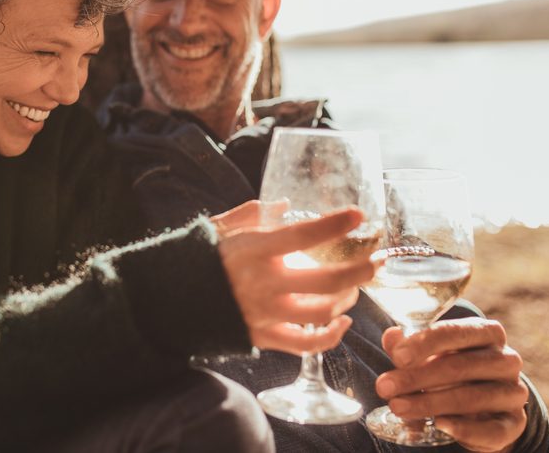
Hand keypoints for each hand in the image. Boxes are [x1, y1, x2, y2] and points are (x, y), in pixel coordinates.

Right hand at [215, 202, 377, 355]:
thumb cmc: (199, 259)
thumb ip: (252, 215)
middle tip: (377, 260)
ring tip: (353, 288)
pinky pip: (306, 344)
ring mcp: (266, 313)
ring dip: (346, 299)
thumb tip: (284, 205)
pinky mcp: (264, 337)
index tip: (358, 215)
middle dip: (360, 270)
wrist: (171, 301)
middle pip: (327, 280)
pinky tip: (342, 322)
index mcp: (254, 250)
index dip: (335, 224)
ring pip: (322, 312)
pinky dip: (331, 336)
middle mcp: (264, 283)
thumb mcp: (220, 229)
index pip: (304, 234)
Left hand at [375, 318, 527, 452]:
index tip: (397, 357)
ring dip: (429, 403)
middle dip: (416, 377)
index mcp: (487, 333)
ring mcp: (513, 392)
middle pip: (459, 366)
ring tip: (398, 407)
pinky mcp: (514, 423)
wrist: (486, 407)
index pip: (455, 332)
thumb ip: (409, 346)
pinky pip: (491, 429)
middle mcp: (506, 359)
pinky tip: (439, 424)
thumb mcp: (430, 354)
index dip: (424, 343)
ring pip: (470, 397)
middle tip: (385, 387)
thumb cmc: (453, 370)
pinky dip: (463, 428)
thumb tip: (391, 337)